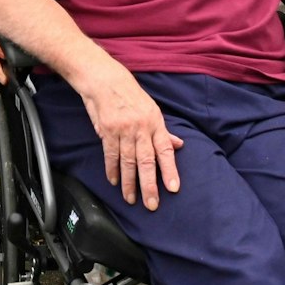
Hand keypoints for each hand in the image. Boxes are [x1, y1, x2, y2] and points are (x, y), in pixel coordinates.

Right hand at [76, 63, 182, 209]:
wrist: (105, 80)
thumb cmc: (131, 95)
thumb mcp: (152, 109)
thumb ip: (163, 131)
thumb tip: (179, 145)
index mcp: (155, 123)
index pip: (165, 150)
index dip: (170, 170)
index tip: (173, 188)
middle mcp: (141, 128)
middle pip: (146, 161)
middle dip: (149, 185)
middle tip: (151, 204)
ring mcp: (123, 130)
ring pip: (127, 161)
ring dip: (129, 183)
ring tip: (131, 199)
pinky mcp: (107, 131)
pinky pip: (110, 155)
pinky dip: (112, 170)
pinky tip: (114, 182)